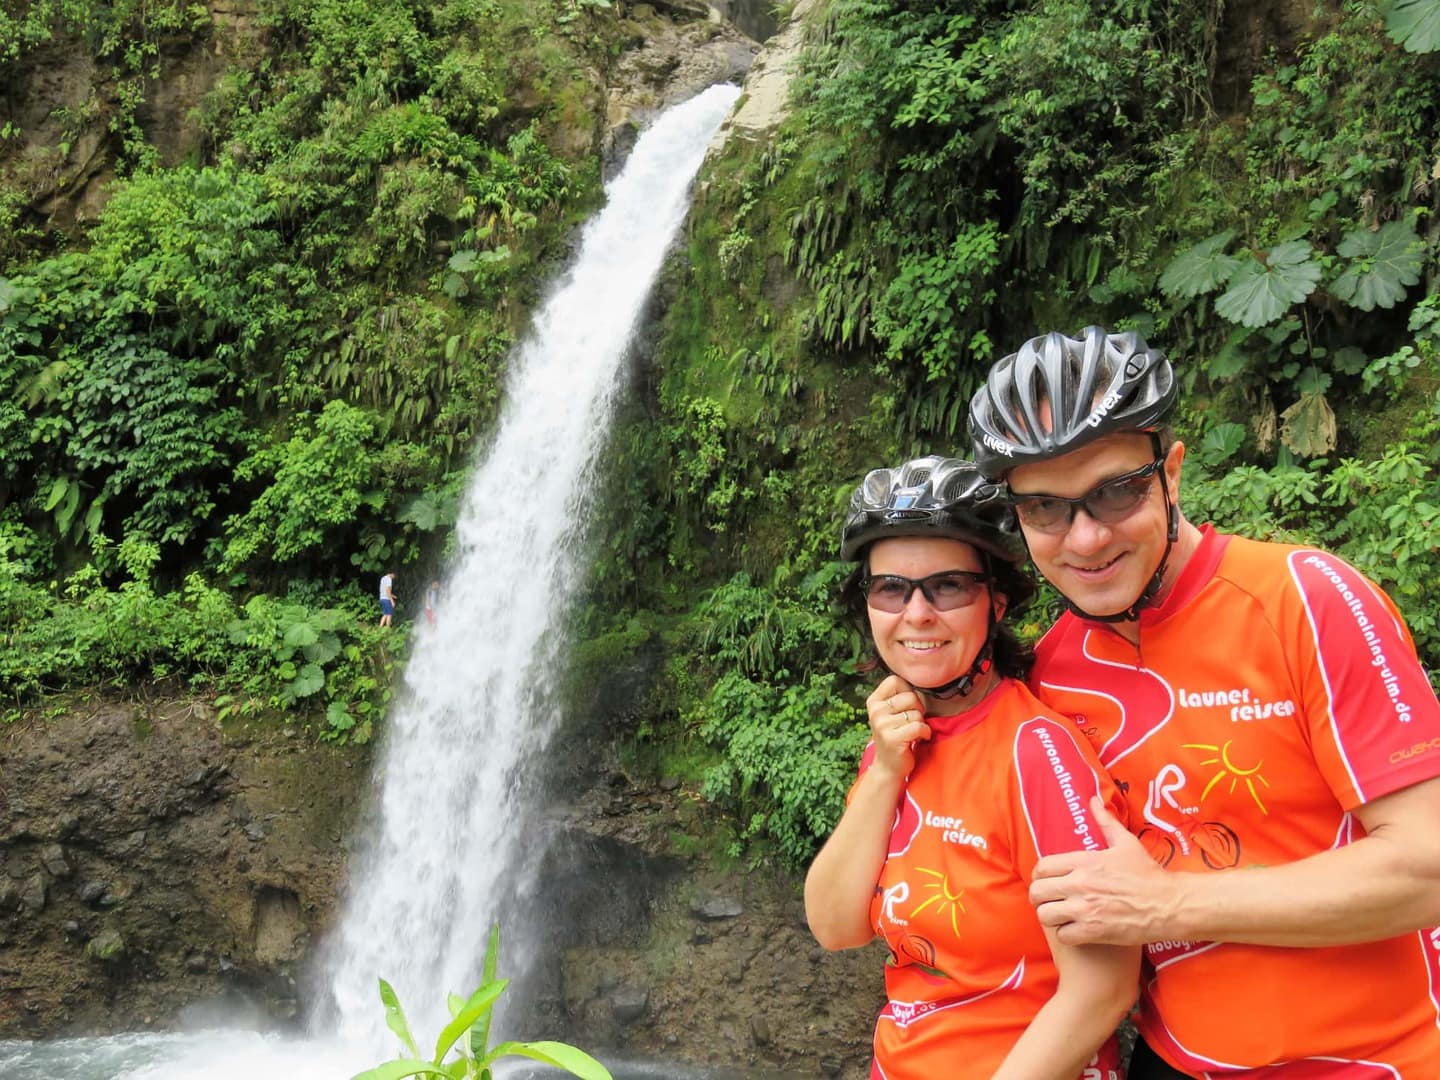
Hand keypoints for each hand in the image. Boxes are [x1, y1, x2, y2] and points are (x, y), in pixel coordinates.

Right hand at [865, 675, 931, 779]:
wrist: (888, 766)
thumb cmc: (895, 735)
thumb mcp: (890, 713)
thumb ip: (899, 697)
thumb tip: (922, 678)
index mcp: (874, 701)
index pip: (895, 680)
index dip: (908, 691)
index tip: (907, 705)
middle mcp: (875, 711)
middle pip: (910, 696)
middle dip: (918, 709)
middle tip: (912, 721)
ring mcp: (882, 725)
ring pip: (916, 714)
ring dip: (921, 724)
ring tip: (913, 732)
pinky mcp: (893, 738)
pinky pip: (919, 726)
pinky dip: (925, 733)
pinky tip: (920, 738)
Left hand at [1029, 797, 1181, 945]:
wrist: (1169, 905)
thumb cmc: (1148, 874)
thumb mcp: (1126, 843)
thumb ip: (1105, 821)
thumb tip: (1093, 800)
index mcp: (1084, 862)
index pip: (1042, 867)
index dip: (1040, 874)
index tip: (1046, 879)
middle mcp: (1080, 884)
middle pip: (1037, 892)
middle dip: (1040, 896)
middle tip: (1050, 899)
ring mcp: (1085, 910)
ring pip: (1045, 915)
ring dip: (1050, 916)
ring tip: (1059, 915)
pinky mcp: (1094, 932)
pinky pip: (1062, 935)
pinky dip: (1066, 934)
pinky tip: (1075, 930)